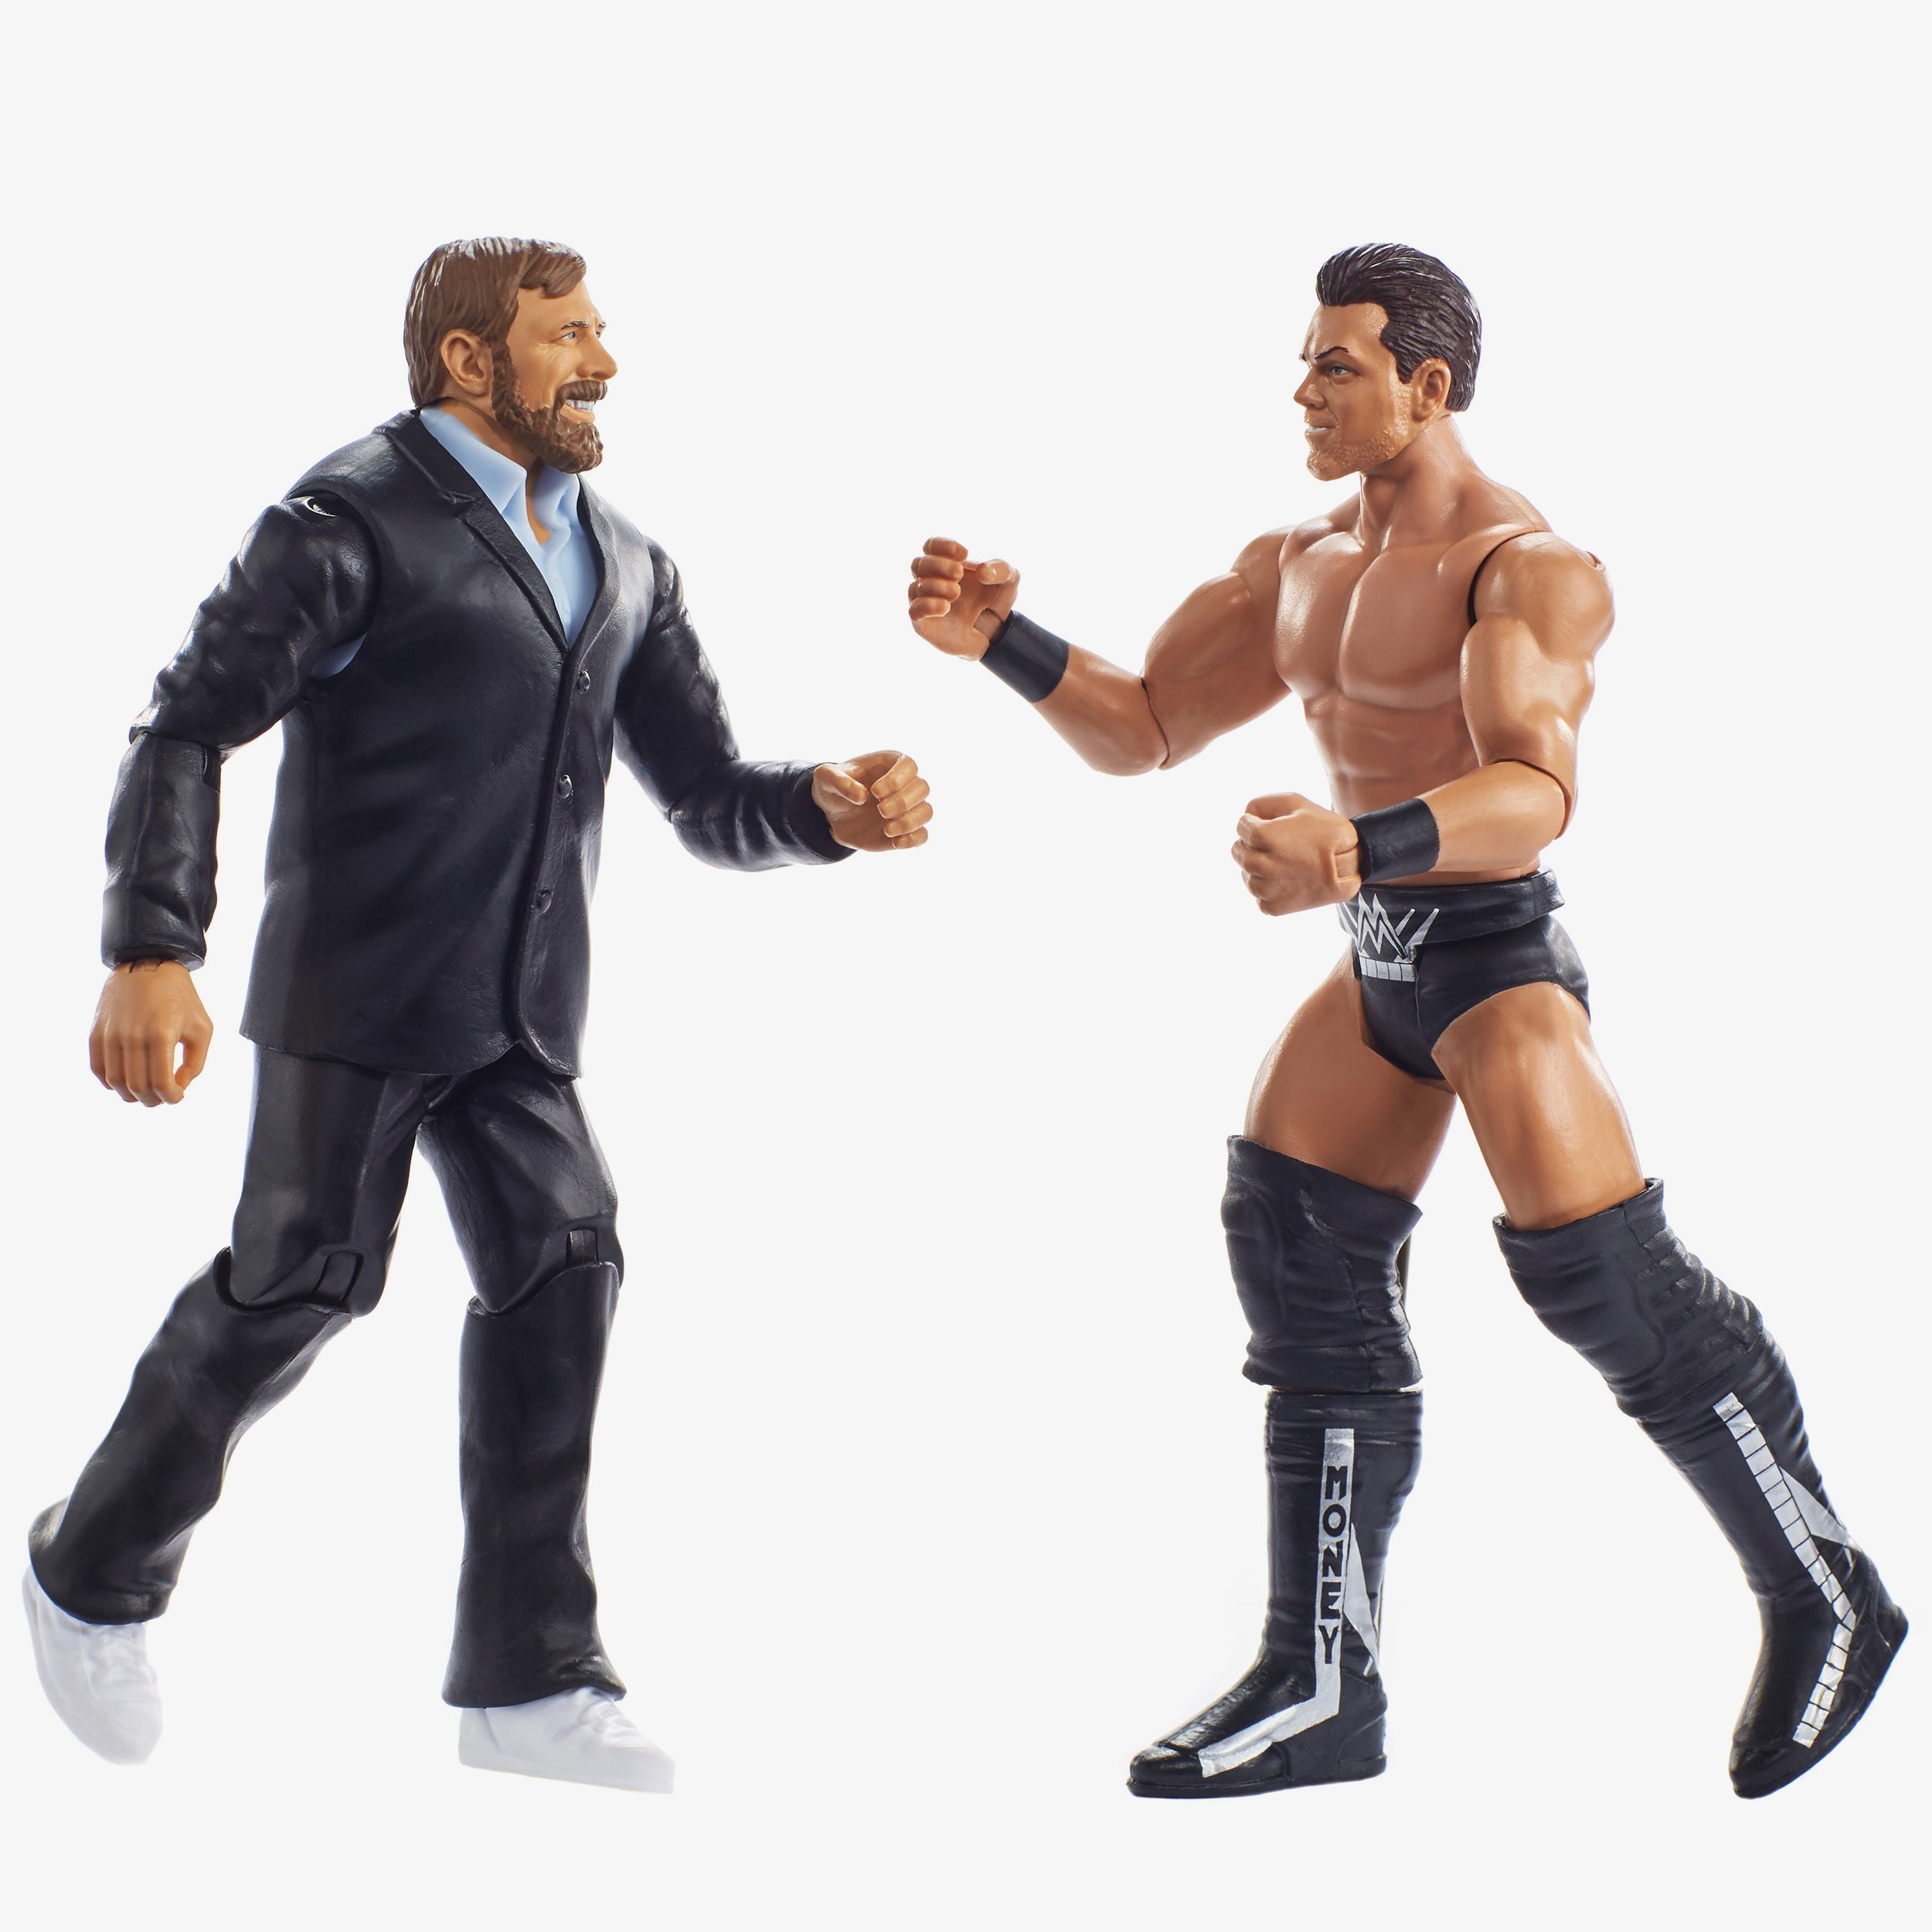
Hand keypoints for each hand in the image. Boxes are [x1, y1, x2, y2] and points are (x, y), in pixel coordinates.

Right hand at [89, 960, 213, 1104]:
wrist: (147, 965)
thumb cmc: (180, 999)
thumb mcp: (202, 1028)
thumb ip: (195, 1063)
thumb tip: (178, 1088)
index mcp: (161, 1034)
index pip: (161, 1083)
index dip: (171, 1098)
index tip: (177, 1097)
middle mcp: (132, 1035)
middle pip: (137, 1087)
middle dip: (153, 1100)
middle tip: (162, 1097)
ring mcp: (110, 1034)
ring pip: (115, 1082)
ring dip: (131, 1095)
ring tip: (145, 1092)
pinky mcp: (96, 1032)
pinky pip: (98, 1069)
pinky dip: (111, 1082)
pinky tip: (126, 1081)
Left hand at [813, 750, 932, 850]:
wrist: (834, 814)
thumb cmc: (833, 788)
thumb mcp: (826, 778)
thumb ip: (839, 781)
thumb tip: (862, 796)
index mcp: (890, 764)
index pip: (908, 765)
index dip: (897, 779)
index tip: (876, 792)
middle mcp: (904, 784)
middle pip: (922, 788)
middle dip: (903, 801)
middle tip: (881, 811)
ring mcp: (908, 808)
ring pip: (926, 811)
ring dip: (910, 821)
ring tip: (887, 829)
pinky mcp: (906, 829)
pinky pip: (922, 835)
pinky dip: (913, 840)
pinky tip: (895, 842)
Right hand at [907, 538, 1019, 659]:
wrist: (993, 633)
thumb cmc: (994, 601)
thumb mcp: (1008, 581)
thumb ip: (1001, 570)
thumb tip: (982, 572)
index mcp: (946, 565)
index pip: (930, 546)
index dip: (942, 545)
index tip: (964, 553)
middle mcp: (930, 581)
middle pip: (918, 564)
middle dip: (938, 565)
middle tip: (958, 573)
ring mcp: (925, 603)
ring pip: (915, 588)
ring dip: (935, 585)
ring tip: (956, 592)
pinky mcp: (924, 624)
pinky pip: (914, 611)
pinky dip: (927, 606)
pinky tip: (945, 607)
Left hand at [1232, 793, 1360, 915]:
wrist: (1355, 862)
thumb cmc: (1324, 829)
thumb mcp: (1297, 803)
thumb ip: (1264, 804)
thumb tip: (1246, 816)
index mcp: (1265, 836)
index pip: (1241, 827)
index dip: (1254, 823)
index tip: (1270, 825)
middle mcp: (1262, 864)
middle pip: (1238, 852)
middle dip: (1251, 845)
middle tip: (1274, 844)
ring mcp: (1267, 888)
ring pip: (1246, 875)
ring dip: (1257, 868)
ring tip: (1283, 863)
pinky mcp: (1273, 907)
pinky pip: (1259, 896)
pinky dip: (1269, 888)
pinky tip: (1287, 879)